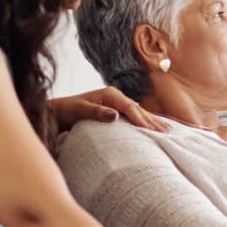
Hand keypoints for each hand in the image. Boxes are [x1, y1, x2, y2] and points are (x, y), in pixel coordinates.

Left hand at [48, 87, 169, 131]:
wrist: (59, 112)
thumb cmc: (67, 111)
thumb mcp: (80, 110)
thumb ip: (97, 112)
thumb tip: (115, 115)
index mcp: (110, 94)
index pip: (130, 108)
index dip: (141, 119)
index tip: (152, 131)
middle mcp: (115, 97)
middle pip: (138, 109)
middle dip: (153, 121)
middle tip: (167, 132)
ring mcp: (116, 104)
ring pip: (139, 113)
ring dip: (152, 122)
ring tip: (168, 130)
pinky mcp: (115, 111)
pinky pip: (134, 117)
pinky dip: (144, 123)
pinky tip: (153, 128)